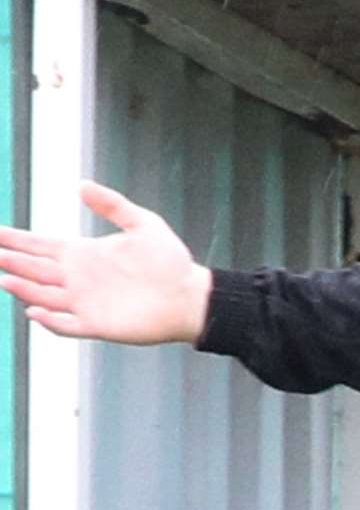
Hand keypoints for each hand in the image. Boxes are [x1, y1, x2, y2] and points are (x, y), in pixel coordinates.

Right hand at [0, 181, 211, 343]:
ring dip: (23, 288)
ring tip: (4, 278)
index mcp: (82, 253)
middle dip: (9, 260)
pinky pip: (66, 324)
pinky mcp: (97, 324)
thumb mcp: (143, 224)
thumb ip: (113, 204)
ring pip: (42, 295)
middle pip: (32, 269)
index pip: (38, 245)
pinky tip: (34, 311)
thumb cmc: (170, 261)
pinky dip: (49, 320)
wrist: (190, 296)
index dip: (14, 239)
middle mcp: (77, 278)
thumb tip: (81, 184)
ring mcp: (84, 302)